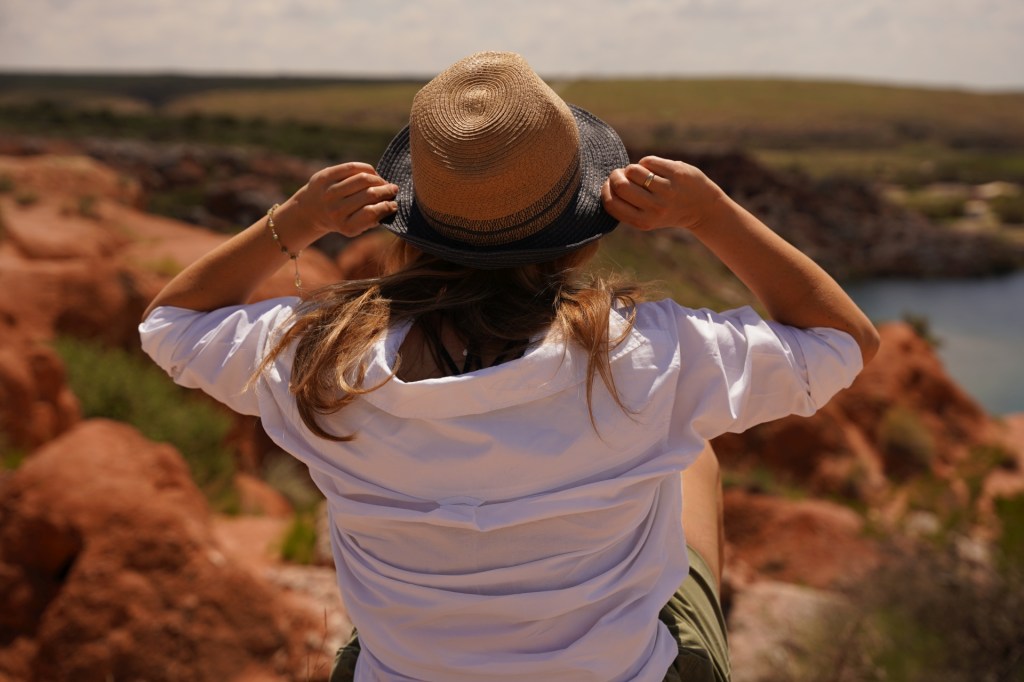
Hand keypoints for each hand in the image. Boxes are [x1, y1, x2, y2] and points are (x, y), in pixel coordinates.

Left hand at [281, 162, 398, 238]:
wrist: (311, 211)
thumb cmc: (340, 219)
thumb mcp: (354, 227)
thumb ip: (372, 219)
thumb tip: (392, 205)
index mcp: (345, 226)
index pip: (372, 213)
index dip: (387, 206)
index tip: (394, 204)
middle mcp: (336, 209)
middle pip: (369, 194)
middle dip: (386, 190)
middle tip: (393, 189)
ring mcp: (329, 192)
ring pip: (363, 179)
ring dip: (378, 179)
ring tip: (382, 182)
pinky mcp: (325, 176)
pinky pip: (352, 167)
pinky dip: (367, 169)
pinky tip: (371, 173)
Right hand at [601, 156, 724, 232]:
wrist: (703, 208)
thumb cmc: (668, 211)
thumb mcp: (647, 218)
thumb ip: (628, 205)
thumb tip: (607, 182)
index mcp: (643, 222)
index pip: (611, 203)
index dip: (605, 190)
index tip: (608, 185)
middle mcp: (655, 208)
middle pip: (621, 185)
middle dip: (615, 175)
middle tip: (619, 174)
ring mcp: (667, 190)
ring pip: (633, 170)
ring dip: (632, 169)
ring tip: (639, 173)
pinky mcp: (677, 173)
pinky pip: (649, 161)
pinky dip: (647, 163)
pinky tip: (655, 169)